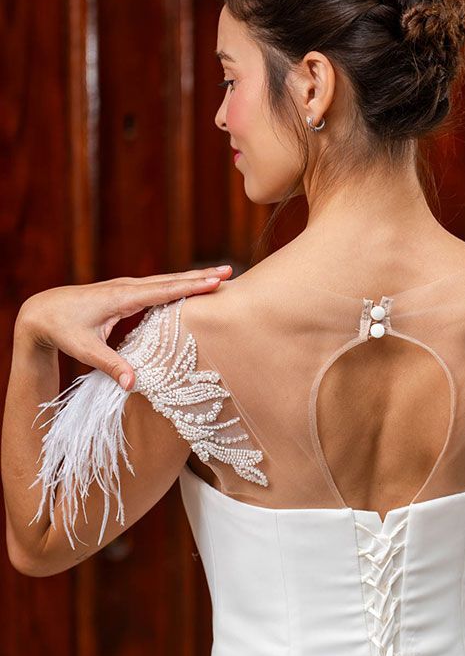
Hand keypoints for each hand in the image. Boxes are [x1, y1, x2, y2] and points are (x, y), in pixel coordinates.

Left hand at [14, 265, 232, 389]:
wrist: (43, 310)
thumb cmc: (63, 330)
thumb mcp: (85, 350)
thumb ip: (111, 366)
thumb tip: (134, 385)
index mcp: (121, 298)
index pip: (162, 291)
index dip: (190, 287)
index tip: (215, 281)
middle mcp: (128, 287)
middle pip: (171, 279)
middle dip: (200, 275)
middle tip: (229, 271)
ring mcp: (128, 287)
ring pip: (167, 280)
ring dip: (193, 277)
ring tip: (220, 275)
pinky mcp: (127, 293)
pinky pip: (159, 286)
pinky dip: (180, 284)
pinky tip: (193, 286)